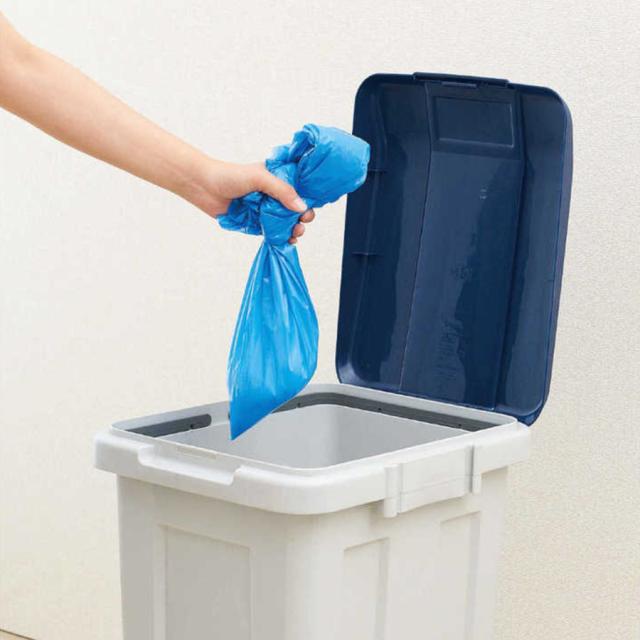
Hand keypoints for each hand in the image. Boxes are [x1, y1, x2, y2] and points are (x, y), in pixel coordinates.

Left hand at [183, 159, 315, 243]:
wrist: (205, 188)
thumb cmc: (230, 176)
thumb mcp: (260, 178)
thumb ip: (282, 191)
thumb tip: (302, 207)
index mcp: (278, 179)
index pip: (300, 189)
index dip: (308, 198)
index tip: (311, 207)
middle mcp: (274, 195)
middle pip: (296, 208)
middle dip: (303, 216)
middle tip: (303, 221)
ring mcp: (266, 210)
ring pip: (287, 222)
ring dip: (295, 228)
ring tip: (296, 232)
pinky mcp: (258, 224)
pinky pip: (274, 232)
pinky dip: (283, 237)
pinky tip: (288, 240)